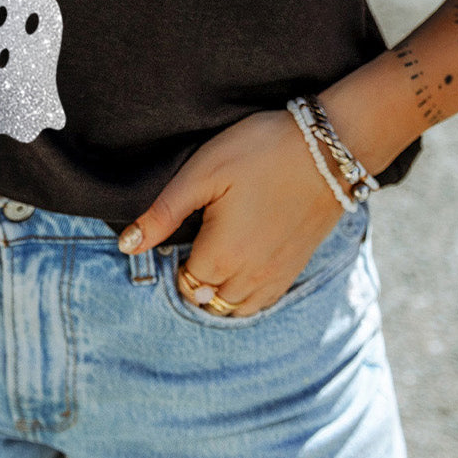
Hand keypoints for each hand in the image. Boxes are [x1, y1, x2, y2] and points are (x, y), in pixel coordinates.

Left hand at [117, 109, 349, 316]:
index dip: (173, 263)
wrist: (329, 148)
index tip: (177, 236)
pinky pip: (261, 304)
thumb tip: (127, 245)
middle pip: (206, 301)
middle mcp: (249, 278)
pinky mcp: (295, 269)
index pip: (183, 283)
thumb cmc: (261, 151)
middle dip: (193, 280)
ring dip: (217, 293)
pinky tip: (241, 266)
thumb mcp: (203, 172)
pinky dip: (244, 297)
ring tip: (214, 256)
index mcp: (221, 256)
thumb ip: (164, 213)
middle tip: (194, 242)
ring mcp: (276, 277)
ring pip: (234, 309)